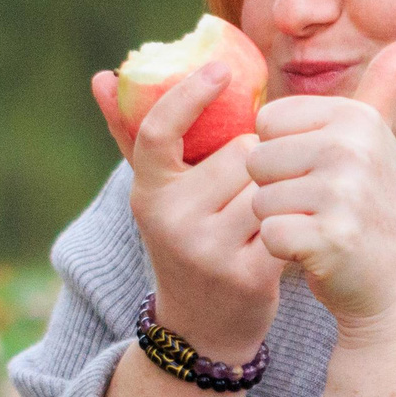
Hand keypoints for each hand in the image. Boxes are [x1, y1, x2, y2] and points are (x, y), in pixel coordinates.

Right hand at [91, 60, 282, 357]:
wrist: (202, 327)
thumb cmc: (184, 238)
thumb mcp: (156, 192)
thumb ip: (131, 133)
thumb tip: (102, 76)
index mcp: (147, 193)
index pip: (160, 130)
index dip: (190, 94)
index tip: (220, 69)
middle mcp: (170, 221)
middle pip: (240, 152)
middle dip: (256, 157)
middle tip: (252, 181)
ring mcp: (207, 250)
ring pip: (266, 183)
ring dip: (276, 186)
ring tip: (265, 208)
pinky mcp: (247, 274)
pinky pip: (284, 218)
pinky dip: (293, 216)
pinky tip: (289, 226)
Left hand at [246, 39, 395, 340]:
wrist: (392, 284)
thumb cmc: (368, 207)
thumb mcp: (378, 142)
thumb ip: (383, 89)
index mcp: (356, 118)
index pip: (267, 122)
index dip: (281, 154)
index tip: (318, 173)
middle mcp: (354, 148)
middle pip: (257, 159)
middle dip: (276, 189)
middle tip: (317, 207)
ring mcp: (345, 194)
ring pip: (259, 198)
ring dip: (279, 220)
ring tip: (318, 227)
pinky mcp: (332, 237)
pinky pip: (269, 233)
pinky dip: (283, 250)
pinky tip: (315, 253)